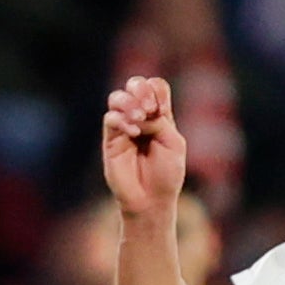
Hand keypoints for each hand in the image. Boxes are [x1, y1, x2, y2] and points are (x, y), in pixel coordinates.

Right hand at [101, 75, 188, 218]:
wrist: (151, 200)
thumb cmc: (166, 174)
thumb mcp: (173, 144)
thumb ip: (160, 122)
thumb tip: (139, 113)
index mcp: (160, 116)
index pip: (155, 87)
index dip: (156, 90)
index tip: (161, 109)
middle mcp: (140, 117)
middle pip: (134, 84)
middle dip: (141, 89)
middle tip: (149, 108)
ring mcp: (124, 127)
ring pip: (117, 98)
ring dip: (129, 102)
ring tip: (139, 118)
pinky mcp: (111, 140)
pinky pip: (111, 118)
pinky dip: (122, 120)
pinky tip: (134, 132)